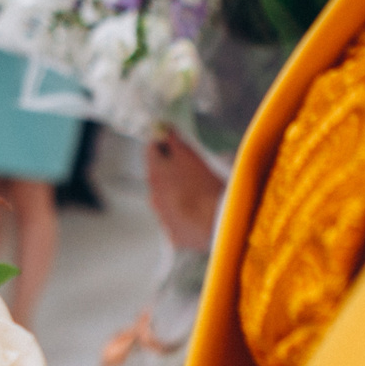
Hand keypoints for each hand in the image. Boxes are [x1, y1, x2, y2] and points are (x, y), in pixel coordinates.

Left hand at [145, 127, 225, 253]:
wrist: (212, 222)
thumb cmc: (203, 184)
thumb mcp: (190, 156)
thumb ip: (174, 141)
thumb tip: (164, 129)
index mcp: (154, 173)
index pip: (151, 151)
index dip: (163, 143)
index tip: (174, 141)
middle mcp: (153, 196)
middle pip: (159, 178)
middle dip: (172, 172)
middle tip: (194, 170)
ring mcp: (162, 217)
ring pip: (167, 201)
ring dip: (179, 196)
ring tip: (201, 195)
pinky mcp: (174, 236)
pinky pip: (178, 222)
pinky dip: (186, 218)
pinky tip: (201, 216)